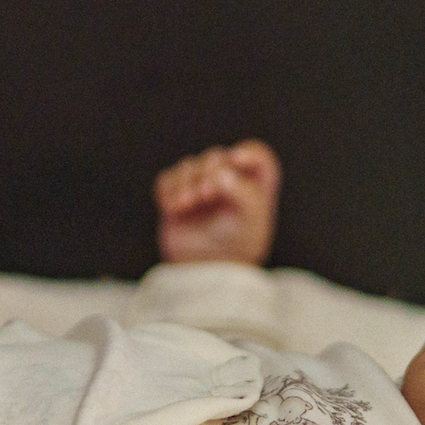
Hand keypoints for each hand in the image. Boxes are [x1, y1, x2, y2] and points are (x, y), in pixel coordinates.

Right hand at [153, 140, 280, 265]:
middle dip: (210, 170)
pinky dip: (168, 190)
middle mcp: (229, 184)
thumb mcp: (251, 219)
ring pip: (190, 166)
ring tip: (187, 203)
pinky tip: (174, 208)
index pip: (257, 156)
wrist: (207, 272)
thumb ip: (244, 192)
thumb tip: (222, 173)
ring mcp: (200, 189)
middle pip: (218, 158)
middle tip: (206, 193)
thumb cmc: (237, 246)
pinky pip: (167, 180)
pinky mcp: (176, 197)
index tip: (236, 159)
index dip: (248, 152)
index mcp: (255, 187)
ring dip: (186, 181)